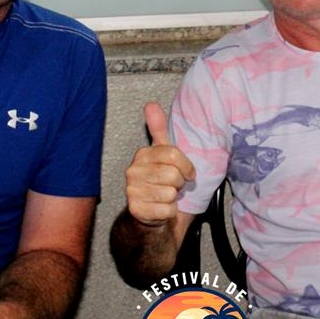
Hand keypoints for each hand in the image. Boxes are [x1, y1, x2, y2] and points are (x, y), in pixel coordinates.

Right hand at [124, 102, 195, 225]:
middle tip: (172, 186)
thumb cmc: (160, 182)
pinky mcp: (136, 210)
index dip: (187, 166)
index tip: (187, 173)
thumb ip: (158, 129)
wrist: (149, 215)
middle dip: (179, 184)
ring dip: (174, 198)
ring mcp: (132, 191)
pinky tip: (161, 209)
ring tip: (165, 197)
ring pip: (170, 193)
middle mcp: (133, 171)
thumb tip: (151, 104)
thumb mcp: (162, 154)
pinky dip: (169, 212)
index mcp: (142, 155)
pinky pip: (167, 210)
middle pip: (174, 175)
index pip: (173, 154)